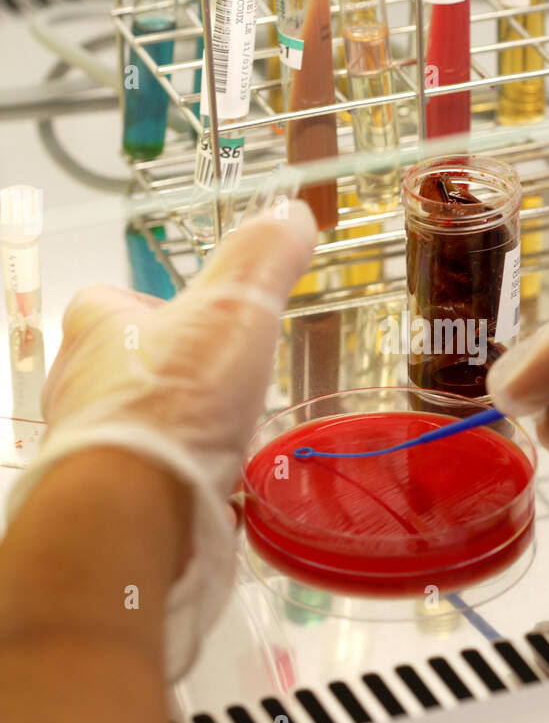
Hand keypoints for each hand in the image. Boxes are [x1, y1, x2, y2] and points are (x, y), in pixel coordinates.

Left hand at [8, 206, 316, 676]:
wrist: (139, 509)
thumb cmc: (174, 400)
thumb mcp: (236, 305)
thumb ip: (263, 258)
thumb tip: (291, 213)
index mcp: (99, 330)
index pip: (109, 301)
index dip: (151, 304)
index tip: (194, 315)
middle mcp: (82, 390)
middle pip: (122, 371)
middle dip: (170, 378)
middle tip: (220, 384)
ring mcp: (93, 453)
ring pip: (135, 434)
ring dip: (175, 437)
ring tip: (228, 440)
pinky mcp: (113, 507)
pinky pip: (148, 490)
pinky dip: (179, 489)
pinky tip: (219, 494)